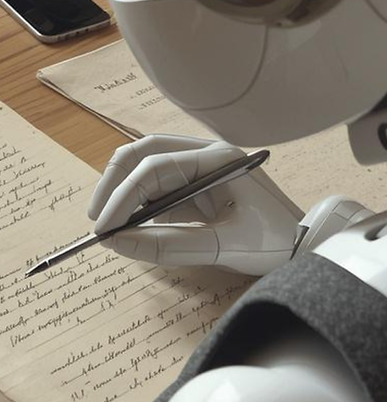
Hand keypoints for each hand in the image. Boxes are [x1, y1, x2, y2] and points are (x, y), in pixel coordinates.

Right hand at [88, 134, 303, 275]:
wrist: (306, 247)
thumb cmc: (273, 242)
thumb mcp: (221, 247)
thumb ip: (168, 246)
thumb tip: (118, 243)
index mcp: (216, 159)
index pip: (154, 168)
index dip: (122, 197)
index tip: (104, 228)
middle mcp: (204, 155)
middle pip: (143, 154)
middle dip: (113, 184)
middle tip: (96, 220)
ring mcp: (199, 169)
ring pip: (146, 169)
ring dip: (123, 193)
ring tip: (109, 225)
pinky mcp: (196, 188)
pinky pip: (157, 189)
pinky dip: (138, 206)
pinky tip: (129, 226)